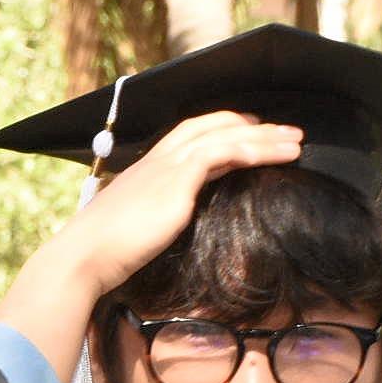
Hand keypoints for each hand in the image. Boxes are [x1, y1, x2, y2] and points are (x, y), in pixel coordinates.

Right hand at [52, 111, 306, 297]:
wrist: (86, 256)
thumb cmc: (103, 254)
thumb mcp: (134, 229)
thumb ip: (155, 217)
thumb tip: (167, 223)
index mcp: (147, 169)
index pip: (191, 135)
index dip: (223, 129)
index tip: (250, 132)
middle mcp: (159, 159)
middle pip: (212, 125)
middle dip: (252, 126)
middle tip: (285, 132)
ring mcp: (168, 165)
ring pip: (226, 134)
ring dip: (265, 136)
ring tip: (296, 141)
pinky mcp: (178, 178)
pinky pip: (226, 151)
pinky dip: (255, 149)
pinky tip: (278, 155)